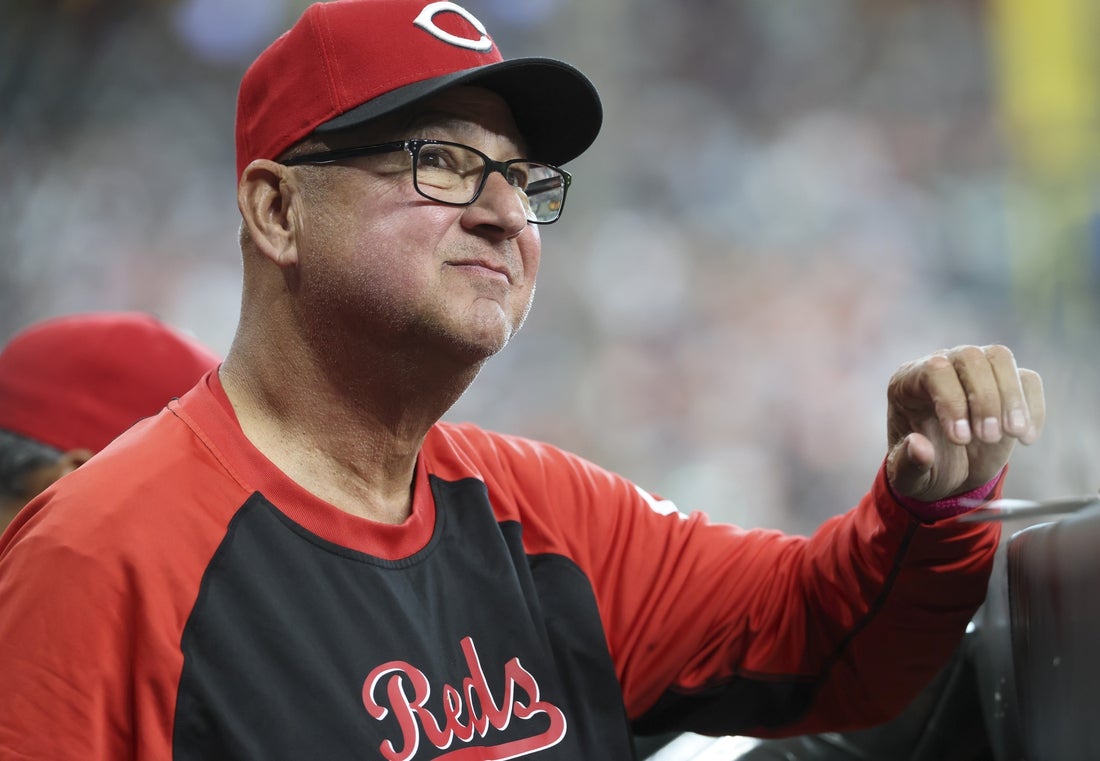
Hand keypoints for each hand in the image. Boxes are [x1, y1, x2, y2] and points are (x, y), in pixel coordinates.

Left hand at [885, 345, 1044, 501]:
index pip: (933, 370)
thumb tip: (919, 446)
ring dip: (1011, 397)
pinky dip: (1032, 407)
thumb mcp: (909, 477)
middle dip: (984, 399)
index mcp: (907, 384)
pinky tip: (1025, 438)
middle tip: (988, 438)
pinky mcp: (1006, 385)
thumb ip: (908, 464)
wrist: (950, 476)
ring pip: (999, 358)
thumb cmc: (924, 470)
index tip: (961, 440)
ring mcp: (974, 372)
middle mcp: (941, 367)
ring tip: (1013, 433)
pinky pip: (1027, 380)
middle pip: (969, 357)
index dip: (952, 401)